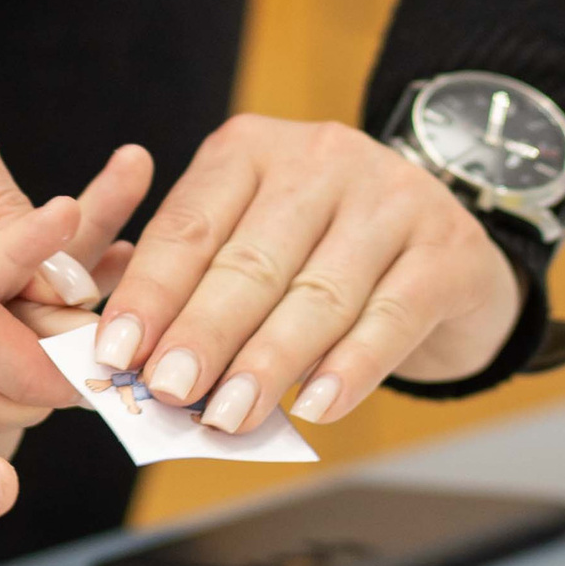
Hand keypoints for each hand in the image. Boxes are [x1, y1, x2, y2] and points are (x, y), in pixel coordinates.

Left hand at [90, 113, 524, 432]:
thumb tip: (148, 370)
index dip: (151, 293)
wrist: (449, 248)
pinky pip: (391, 318)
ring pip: (318, 294)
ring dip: (267, 363)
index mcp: (252, 149)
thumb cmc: (325, 253)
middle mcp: (321, 159)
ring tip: (228, 416)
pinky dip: (349, 369)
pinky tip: (316, 409)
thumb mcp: (258, 242)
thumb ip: (205, 290)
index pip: (190, 224)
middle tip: (167, 390)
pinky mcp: (448, 250)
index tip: (116, 353)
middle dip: (203, 333)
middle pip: (251, 261)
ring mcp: (392, 199)